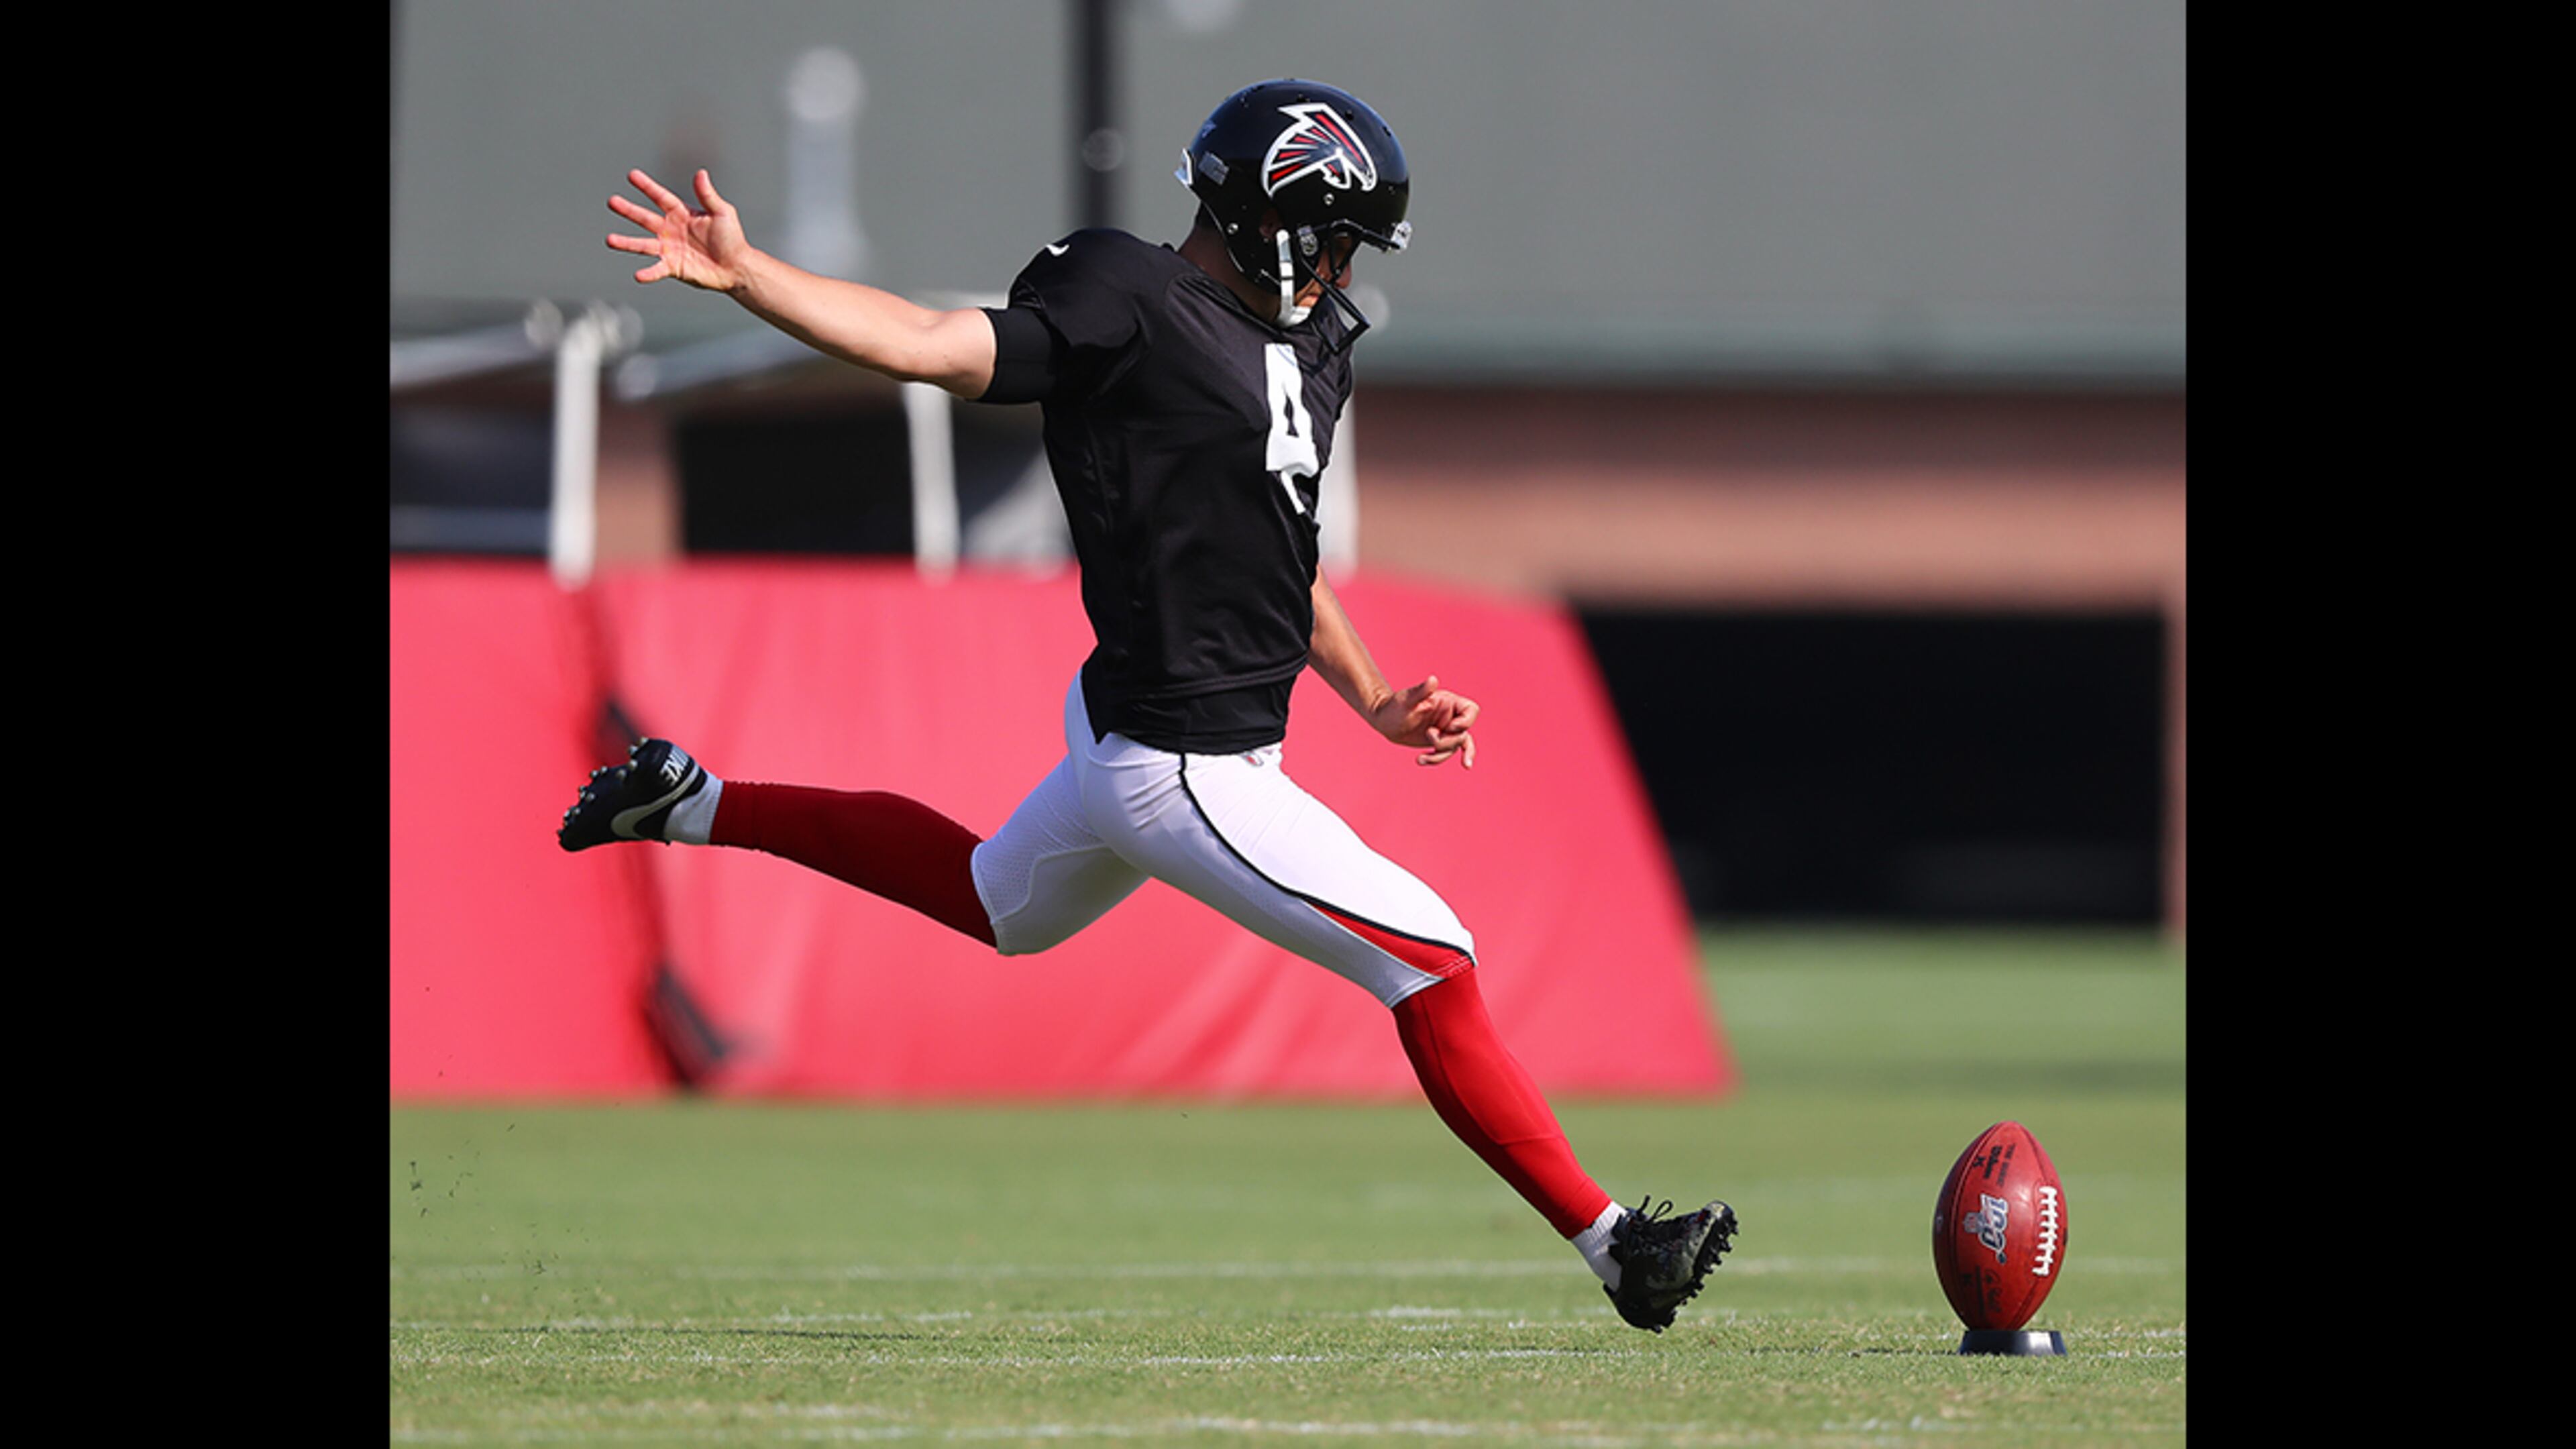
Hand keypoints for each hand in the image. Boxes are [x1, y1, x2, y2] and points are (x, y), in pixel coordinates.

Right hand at [607, 168, 750, 291]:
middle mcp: (671, 230)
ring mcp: (670, 249)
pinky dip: (648, 273)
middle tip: (612, 202)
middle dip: (628, 210)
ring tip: (609, 240)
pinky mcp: (673, 267)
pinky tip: (638, 275)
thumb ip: (708, 195)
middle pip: (645, 218)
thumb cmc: (732, 239)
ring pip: (643, 245)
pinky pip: (657, 270)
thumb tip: (701, 173)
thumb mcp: (722, 213)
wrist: (737, 267)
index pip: (660, 197)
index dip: (647, 187)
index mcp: (681, 214)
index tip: (632, 175)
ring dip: (626, 243)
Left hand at [1370, 675, 1478, 769]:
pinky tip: (1420, 760)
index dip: (1466, 722)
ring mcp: (1445, 729)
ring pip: (1456, 747)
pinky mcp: (1439, 741)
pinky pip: (1446, 753)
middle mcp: (1450, 716)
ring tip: (1421, 757)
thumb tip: (1432, 679)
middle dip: (1447, 741)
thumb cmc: (1395, 705)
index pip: (1471, 710)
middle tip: (1428, 735)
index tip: (1450, 727)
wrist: (1385, 720)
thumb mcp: (1407, 699)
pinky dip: (1437, 759)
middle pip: (1463, 733)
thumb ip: (1421, 690)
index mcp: (1447, 702)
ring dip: (1440, 755)